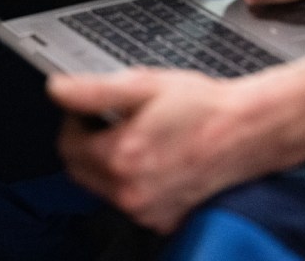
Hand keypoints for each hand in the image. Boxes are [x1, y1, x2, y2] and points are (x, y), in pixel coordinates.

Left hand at [47, 69, 269, 233]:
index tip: (91, 109)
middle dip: (87, 145)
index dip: (75, 121)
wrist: (248, 131)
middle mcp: (130, 191)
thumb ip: (93, 90)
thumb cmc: (204, 107)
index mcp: (121, 157)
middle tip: (111, 121)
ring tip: (139, 137)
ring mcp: (147, 210)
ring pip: (103, 188)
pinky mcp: (164, 220)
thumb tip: (57, 90)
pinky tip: (154, 161)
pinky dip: (131, 183)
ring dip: (108, 164)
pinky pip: (130, 202)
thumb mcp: (144, 85)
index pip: (67, 146)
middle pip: (80, 171)